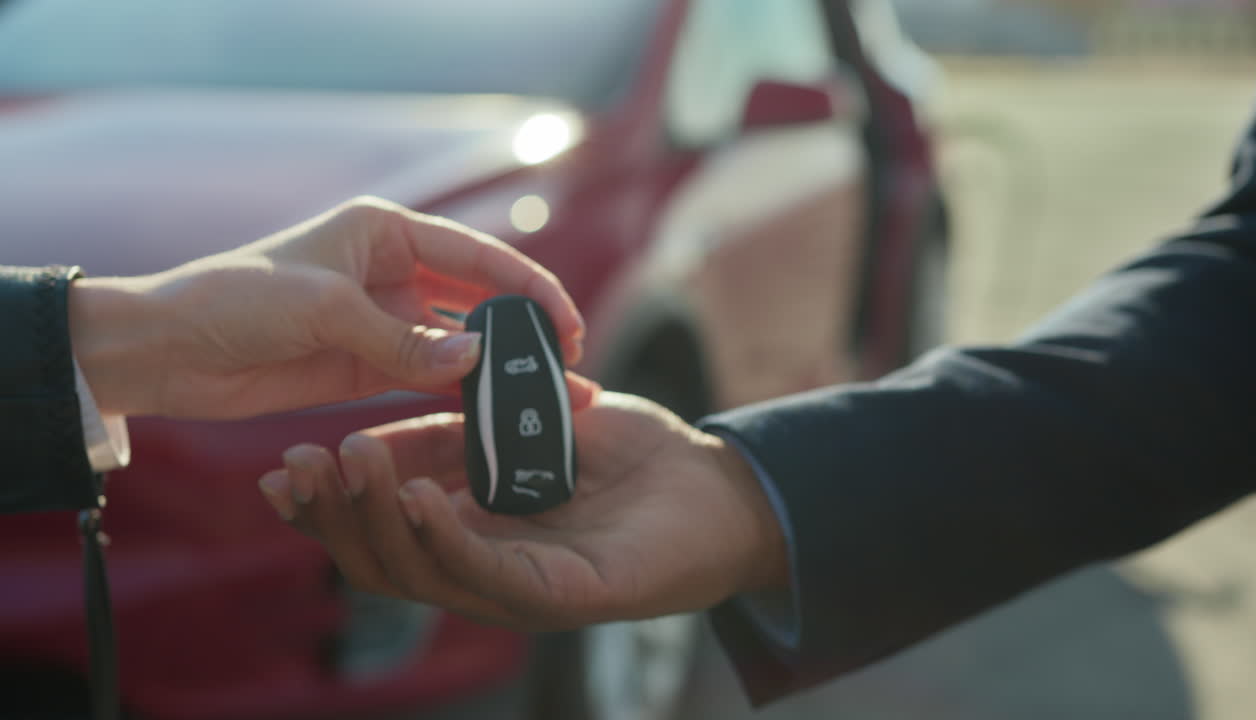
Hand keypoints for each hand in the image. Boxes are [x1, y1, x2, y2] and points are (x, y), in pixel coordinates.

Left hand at [67, 196, 592, 418]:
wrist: (166, 350)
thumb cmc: (235, 301)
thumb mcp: (324, 309)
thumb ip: (403, 338)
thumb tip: (478, 358)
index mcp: (385, 231)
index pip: (477, 257)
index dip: (528, 289)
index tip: (566, 326)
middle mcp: (391, 271)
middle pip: (477, 302)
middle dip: (525, 335)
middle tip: (571, 371)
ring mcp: (382, 322)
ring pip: (458, 346)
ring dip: (499, 372)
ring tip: (547, 402)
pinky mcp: (366, 366)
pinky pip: (427, 379)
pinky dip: (459, 396)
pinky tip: (494, 417)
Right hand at [258, 392, 788, 629]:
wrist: (719, 486)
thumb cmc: (634, 458)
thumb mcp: (534, 424)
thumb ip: (468, 425)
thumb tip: (390, 414)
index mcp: (471, 529)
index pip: (379, 528)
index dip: (329, 503)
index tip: (284, 464)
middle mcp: (484, 566)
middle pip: (382, 558)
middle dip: (332, 515)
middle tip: (297, 465)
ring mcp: (519, 587)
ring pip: (419, 572)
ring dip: (375, 520)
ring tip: (344, 465)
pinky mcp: (562, 595)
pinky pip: (486, 571)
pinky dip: (443, 534)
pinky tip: (414, 494)